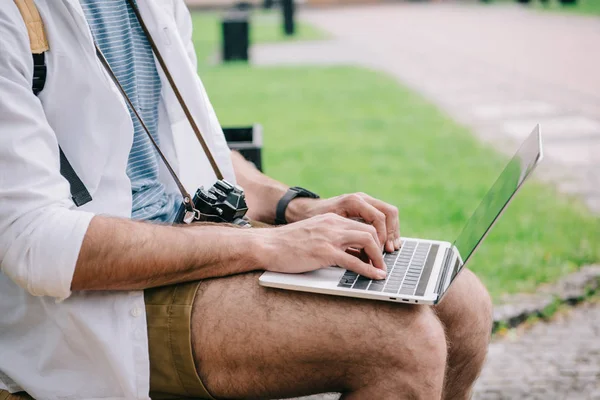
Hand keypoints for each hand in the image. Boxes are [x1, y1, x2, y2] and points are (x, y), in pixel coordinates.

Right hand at [256, 213, 386, 279]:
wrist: (267, 245)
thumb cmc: (287, 245)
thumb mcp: (314, 236)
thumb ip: (333, 241)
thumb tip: (353, 256)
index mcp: (331, 219)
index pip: (363, 225)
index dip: (375, 240)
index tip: (377, 254)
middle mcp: (333, 224)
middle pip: (370, 231)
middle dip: (380, 248)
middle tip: (382, 263)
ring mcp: (329, 238)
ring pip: (367, 242)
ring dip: (378, 258)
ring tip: (381, 270)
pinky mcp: (324, 253)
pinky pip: (354, 262)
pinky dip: (369, 270)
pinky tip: (375, 276)